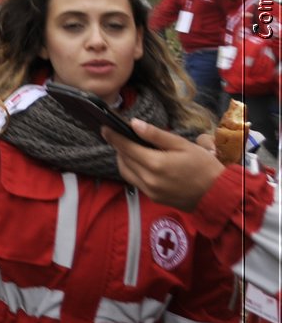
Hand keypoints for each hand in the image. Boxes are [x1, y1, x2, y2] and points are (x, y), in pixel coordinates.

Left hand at [102, 119, 222, 211]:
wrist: (218, 195)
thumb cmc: (204, 166)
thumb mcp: (182, 145)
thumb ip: (156, 135)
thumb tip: (134, 124)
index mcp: (155, 164)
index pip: (126, 147)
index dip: (113, 136)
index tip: (104, 127)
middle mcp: (149, 180)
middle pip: (123, 159)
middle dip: (119, 146)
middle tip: (118, 135)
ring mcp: (150, 192)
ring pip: (126, 172)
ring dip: (124, 159)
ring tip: (129, 148)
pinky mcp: (153, 198)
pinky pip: (135, 182)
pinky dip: (133, 170)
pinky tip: (140, 162)